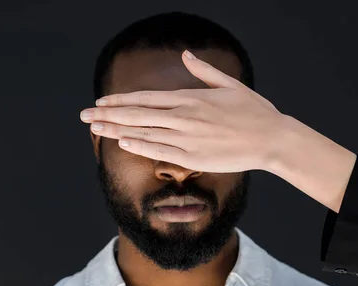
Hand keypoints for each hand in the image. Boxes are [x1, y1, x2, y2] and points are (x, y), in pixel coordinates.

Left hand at [79, 50, 287, 172]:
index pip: (146, 98)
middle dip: (108, 114)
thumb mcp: (230, 84)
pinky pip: (161, 151)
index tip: (100, 101)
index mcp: (190, 98)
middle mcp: (184, 116)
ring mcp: (187, 137)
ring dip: (116, 130)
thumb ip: (203, 71)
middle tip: (84, 115)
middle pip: (137, 114)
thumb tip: (186, 55)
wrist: (273, 138)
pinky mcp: (193, 157)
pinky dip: (140, 146)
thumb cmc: (254, 111)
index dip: (120, 101)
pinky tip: (122, 143)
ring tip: (94, 129)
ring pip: (144, 132)